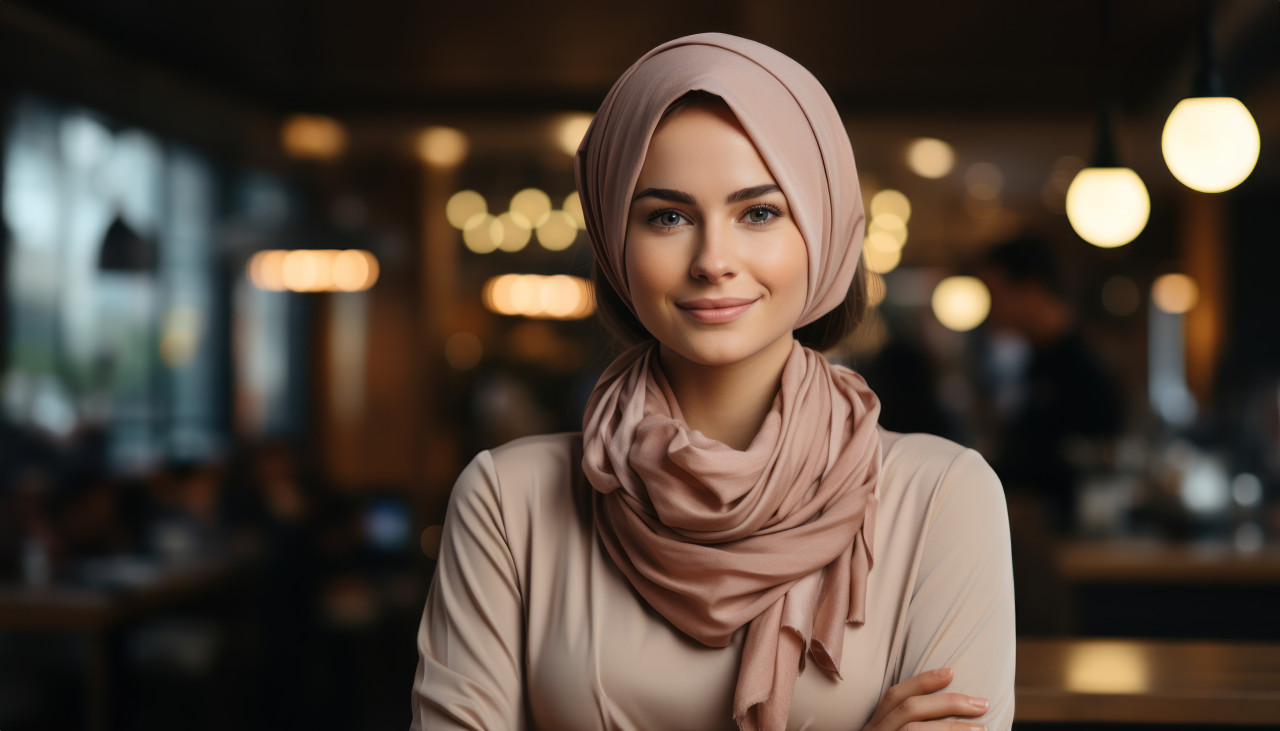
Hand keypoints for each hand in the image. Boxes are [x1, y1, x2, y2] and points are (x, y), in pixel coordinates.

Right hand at [861, 667, 987, 730]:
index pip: (894, 695)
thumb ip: (907, 725)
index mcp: (873, 726)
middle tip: (982, 704)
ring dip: (952, 728)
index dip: (923, 681)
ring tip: (983, 729)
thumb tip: (946, 713)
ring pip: (913, 729)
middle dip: (948, 703)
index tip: (951, 671)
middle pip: (908, 708)